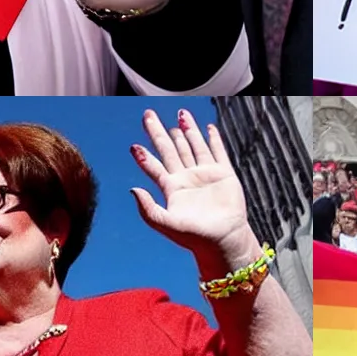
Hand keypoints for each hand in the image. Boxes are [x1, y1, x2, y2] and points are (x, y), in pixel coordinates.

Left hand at [128, 107, 252, 258]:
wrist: (223, 241)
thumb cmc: (195, 237)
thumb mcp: (166, 224)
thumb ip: (148, 209)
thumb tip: (132, 189)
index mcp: (172, 189)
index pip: (154, 167)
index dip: (144, 156)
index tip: (133, 146)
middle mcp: (187, 179)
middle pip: (170, 149)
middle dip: (159, 132)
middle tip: (148, 115)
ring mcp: (205, 175)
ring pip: (193, 146)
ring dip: (186, 130)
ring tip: (179, 114)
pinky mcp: (224, 174)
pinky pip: (218, 152)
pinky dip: (213, 139)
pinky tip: (208, 128)